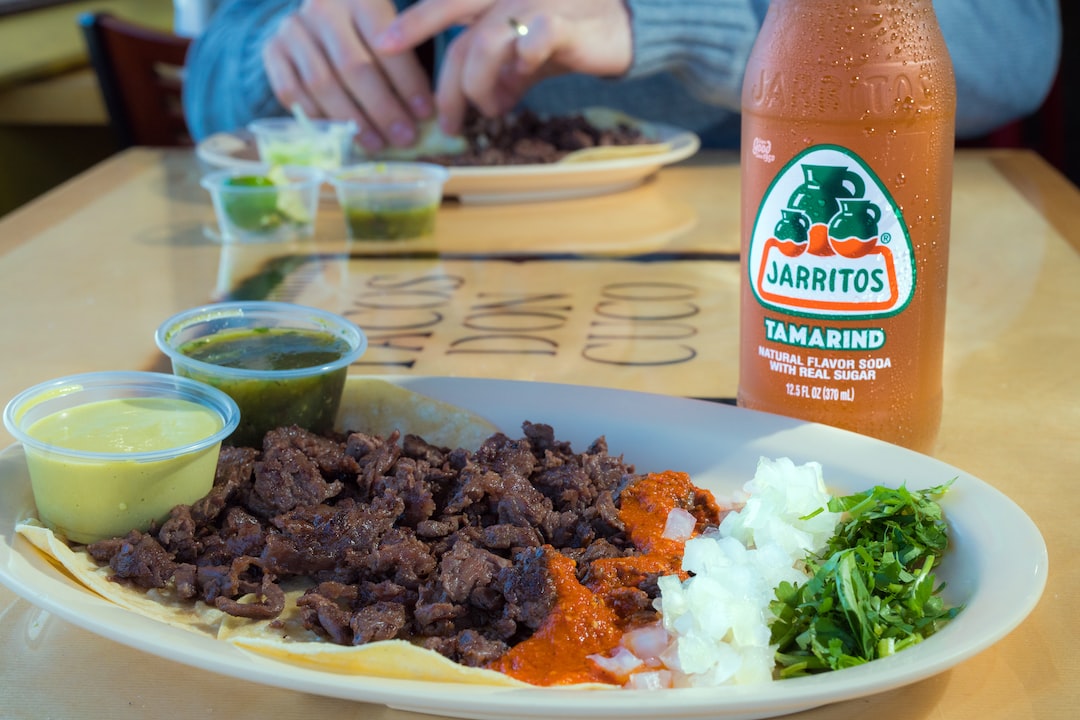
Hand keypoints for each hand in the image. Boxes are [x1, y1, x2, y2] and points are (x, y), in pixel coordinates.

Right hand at [262, 0, 435, 151]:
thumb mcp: (393, 30)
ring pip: (322, 84)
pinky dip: (317, 118)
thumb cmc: (369, 30)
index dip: (406, 83)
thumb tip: (429, 115)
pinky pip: (291, 92)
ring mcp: (292, 29)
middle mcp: (322, 8)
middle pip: (353, 67)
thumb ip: (407, 62)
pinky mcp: (272, 50)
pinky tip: (340, 135)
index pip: (385, 44)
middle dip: (382, 108)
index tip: (425, 113)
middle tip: (404, 137)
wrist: (322, 14)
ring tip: (377, 143)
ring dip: (352, 121)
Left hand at [375, 0, 632, 134]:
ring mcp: (535, 1)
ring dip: (477, 83)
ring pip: (486, 38)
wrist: (629, 27)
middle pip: (453, 7)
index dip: (414, 22)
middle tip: (429, 104)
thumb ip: (500, 74)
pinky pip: (533, 39)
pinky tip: (519, 84)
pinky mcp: (564, 22)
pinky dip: (520, 64)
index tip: (383, 46)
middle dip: (423, 41)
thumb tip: (481, 106)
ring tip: (487, 110)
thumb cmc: (573, 35)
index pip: (446, 4)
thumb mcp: (526, 57)